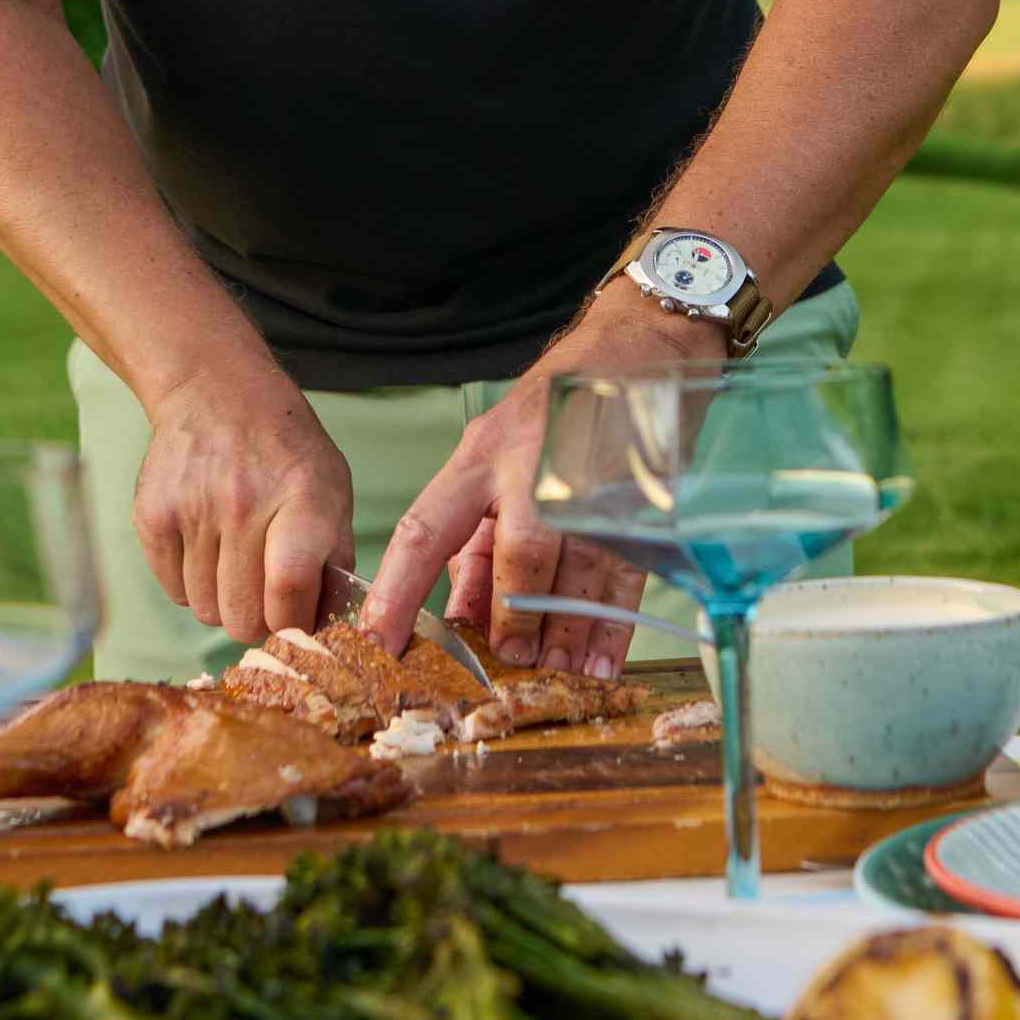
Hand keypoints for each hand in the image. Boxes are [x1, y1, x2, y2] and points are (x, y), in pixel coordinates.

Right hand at [133, 367, 352, 645]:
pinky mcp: (152, 515)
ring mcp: (192, 508)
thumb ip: (335, 558)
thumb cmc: (284, 449)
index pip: (290, 588)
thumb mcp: (332, 488)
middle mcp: (244, 503)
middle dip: (258, 620)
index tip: (298, 617)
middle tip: (265, 594)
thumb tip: (326, 629)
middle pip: (243, 616)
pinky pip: (174, 591)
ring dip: (223, 600)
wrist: (216, 391)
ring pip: (206, 610)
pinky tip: (207, 546)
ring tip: (235, 559)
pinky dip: (191, 583)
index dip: (295, 622)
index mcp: (302, 498)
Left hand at [366, 314, 726, 675]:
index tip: (377, 643)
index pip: (426, 529)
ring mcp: (591, 479)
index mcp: (480, 456)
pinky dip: (612, 628)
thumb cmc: (552, 415)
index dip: (397, 591)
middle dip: (511, 619)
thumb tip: (457, 621)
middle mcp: (531, 466)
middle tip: (508, 659)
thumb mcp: (495, 458)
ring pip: (574, 571)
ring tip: (557, 669)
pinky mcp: (641, 495)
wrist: (634, 350)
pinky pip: (626, 574)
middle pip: (518, 553)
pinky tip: (600, 665)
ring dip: (564, 633)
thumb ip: (474, 539)